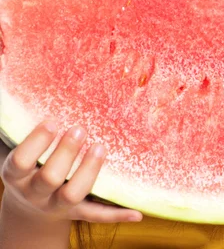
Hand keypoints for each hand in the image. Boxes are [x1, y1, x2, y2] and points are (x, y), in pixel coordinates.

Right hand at [0, 120, 142, 223]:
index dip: (36, 142)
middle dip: (66, 153)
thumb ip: (19, 124)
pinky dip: (116, 215)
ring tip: (100, 146)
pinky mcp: (77, 212)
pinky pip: (97, 215)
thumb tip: (21, 79)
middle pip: (49, 178)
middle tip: (80, 129)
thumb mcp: (15, 148)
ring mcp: (56, 204)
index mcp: (17, 174)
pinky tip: (137, 212)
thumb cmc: (27, 162)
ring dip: (88, 172)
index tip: (53, 121)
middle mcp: (35, 192)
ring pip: (72, 195)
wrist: (29, 206)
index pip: (21, 161)